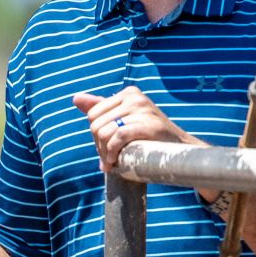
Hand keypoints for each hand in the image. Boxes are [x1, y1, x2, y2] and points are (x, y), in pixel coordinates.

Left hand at [73, 88, 205, 173]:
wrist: (180, 150)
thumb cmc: (149, 137)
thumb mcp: (124, 120)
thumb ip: (101, 108)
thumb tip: (75, 98)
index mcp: (128, 93)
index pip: (93, 114)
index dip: (95, 135)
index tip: (105, 149)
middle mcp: (134, 97)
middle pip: (96, 124)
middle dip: (99, 146)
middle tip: (108, 159)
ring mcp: (142, 109)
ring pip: (104, 132)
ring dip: (104, 153)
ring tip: (112, 163)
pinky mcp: (148, 124)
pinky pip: (117, 137)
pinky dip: (112, 153)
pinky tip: (115, 162)